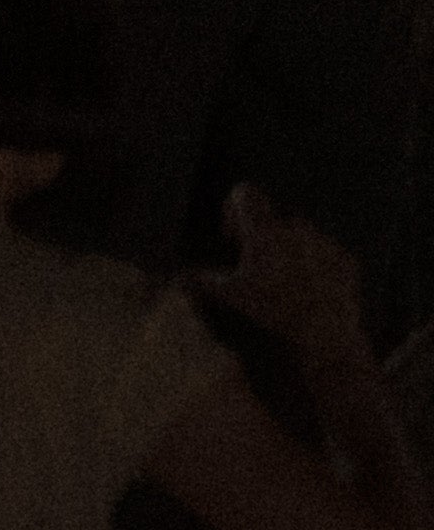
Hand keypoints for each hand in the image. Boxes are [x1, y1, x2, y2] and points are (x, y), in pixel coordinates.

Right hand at [204, 189, 373, 368]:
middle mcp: (296, 227)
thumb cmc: (272, 312)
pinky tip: (312, 292)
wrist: (326, 337)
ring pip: (302, 234)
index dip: (234, 208)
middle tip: (259, 267)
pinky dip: (318, 266)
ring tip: (288, 284)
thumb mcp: (229, 297)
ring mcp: (325, 242)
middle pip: (274, 216)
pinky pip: (328, 252)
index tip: (234, 236)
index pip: (245, 192)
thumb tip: (182, 276)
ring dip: (292, 250)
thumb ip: (202, 280)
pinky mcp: (347, 261)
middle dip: (264, 235)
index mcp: (264, 230)